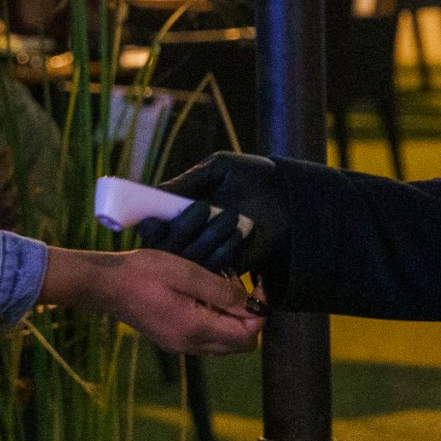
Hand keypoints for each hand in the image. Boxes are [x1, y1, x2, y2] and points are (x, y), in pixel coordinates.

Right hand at [40, 246, 262, 354]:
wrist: (104, 284)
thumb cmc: (143, 273)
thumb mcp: (186, 273)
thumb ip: (221, 290)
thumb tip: (249, 303)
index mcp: (196, 329)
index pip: (247, 335)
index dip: (259, 311)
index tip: (256, 284)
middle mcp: (191, 345)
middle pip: (240, 345)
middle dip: (250, 319)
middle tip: (244, 289)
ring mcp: (180, 345)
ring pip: (224, 345)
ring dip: (233, 321)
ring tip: (223, 290)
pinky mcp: (171, 340)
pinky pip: (207, 340)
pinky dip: (216, 323)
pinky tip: (204, 299)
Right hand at [136, 152, 289, 283]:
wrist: (290, 196)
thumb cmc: (253, 178)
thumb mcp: (217, 169)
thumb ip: (186, 181)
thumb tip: (154, 193)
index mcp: (182, 213)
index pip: (153, 230)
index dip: (150, 228)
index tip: (154, 221)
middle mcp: (191, 238)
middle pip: (164, 250)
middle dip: (179, 231)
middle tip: (202, 208)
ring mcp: (209, 256)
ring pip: (189, 260)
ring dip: (207, 237)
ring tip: (231, 215)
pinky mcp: (229, 269)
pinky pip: (214, 270)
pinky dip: (224, 251)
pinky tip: (240, 233)